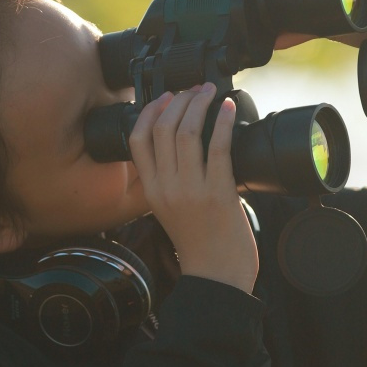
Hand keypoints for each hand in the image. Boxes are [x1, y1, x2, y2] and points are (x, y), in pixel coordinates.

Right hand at [128, 83, 258, 294]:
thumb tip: (185, 146)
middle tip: (195, 90)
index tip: (166, 97)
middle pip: (163, 129)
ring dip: (200, 104)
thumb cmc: (201, 245)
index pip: (138, 139)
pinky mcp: (218, 193)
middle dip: (180, 100)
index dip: (151, 111)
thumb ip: (171, 181)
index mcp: (151, 191)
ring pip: (187, 132)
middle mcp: (166, 188)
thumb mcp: (171, 210)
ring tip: (210, 92)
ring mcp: (191, 190)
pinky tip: (228, 109)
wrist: (216, 277)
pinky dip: (223, 122)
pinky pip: (218, 147)